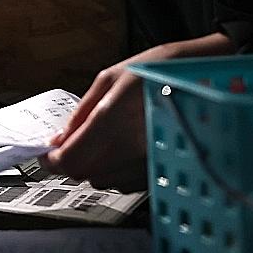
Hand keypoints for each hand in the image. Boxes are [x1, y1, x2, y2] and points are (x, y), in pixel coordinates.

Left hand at [44, 33, 229, 188]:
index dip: (53, 161)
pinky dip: (117, 170)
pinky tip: (122, 149)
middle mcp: (134, 146)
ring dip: (95, 167)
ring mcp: (152, 161)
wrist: (205, 74)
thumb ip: (80, 113)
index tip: (47, 156)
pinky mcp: (164, 169)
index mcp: (115, 118)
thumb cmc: (156, 70)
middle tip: (72, 144)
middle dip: (73, 162)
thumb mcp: (110, 78)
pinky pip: (128, 182)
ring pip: (106, 182)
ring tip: (103, 141)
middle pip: (87, 175)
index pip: (73, 158)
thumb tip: (58, 140)